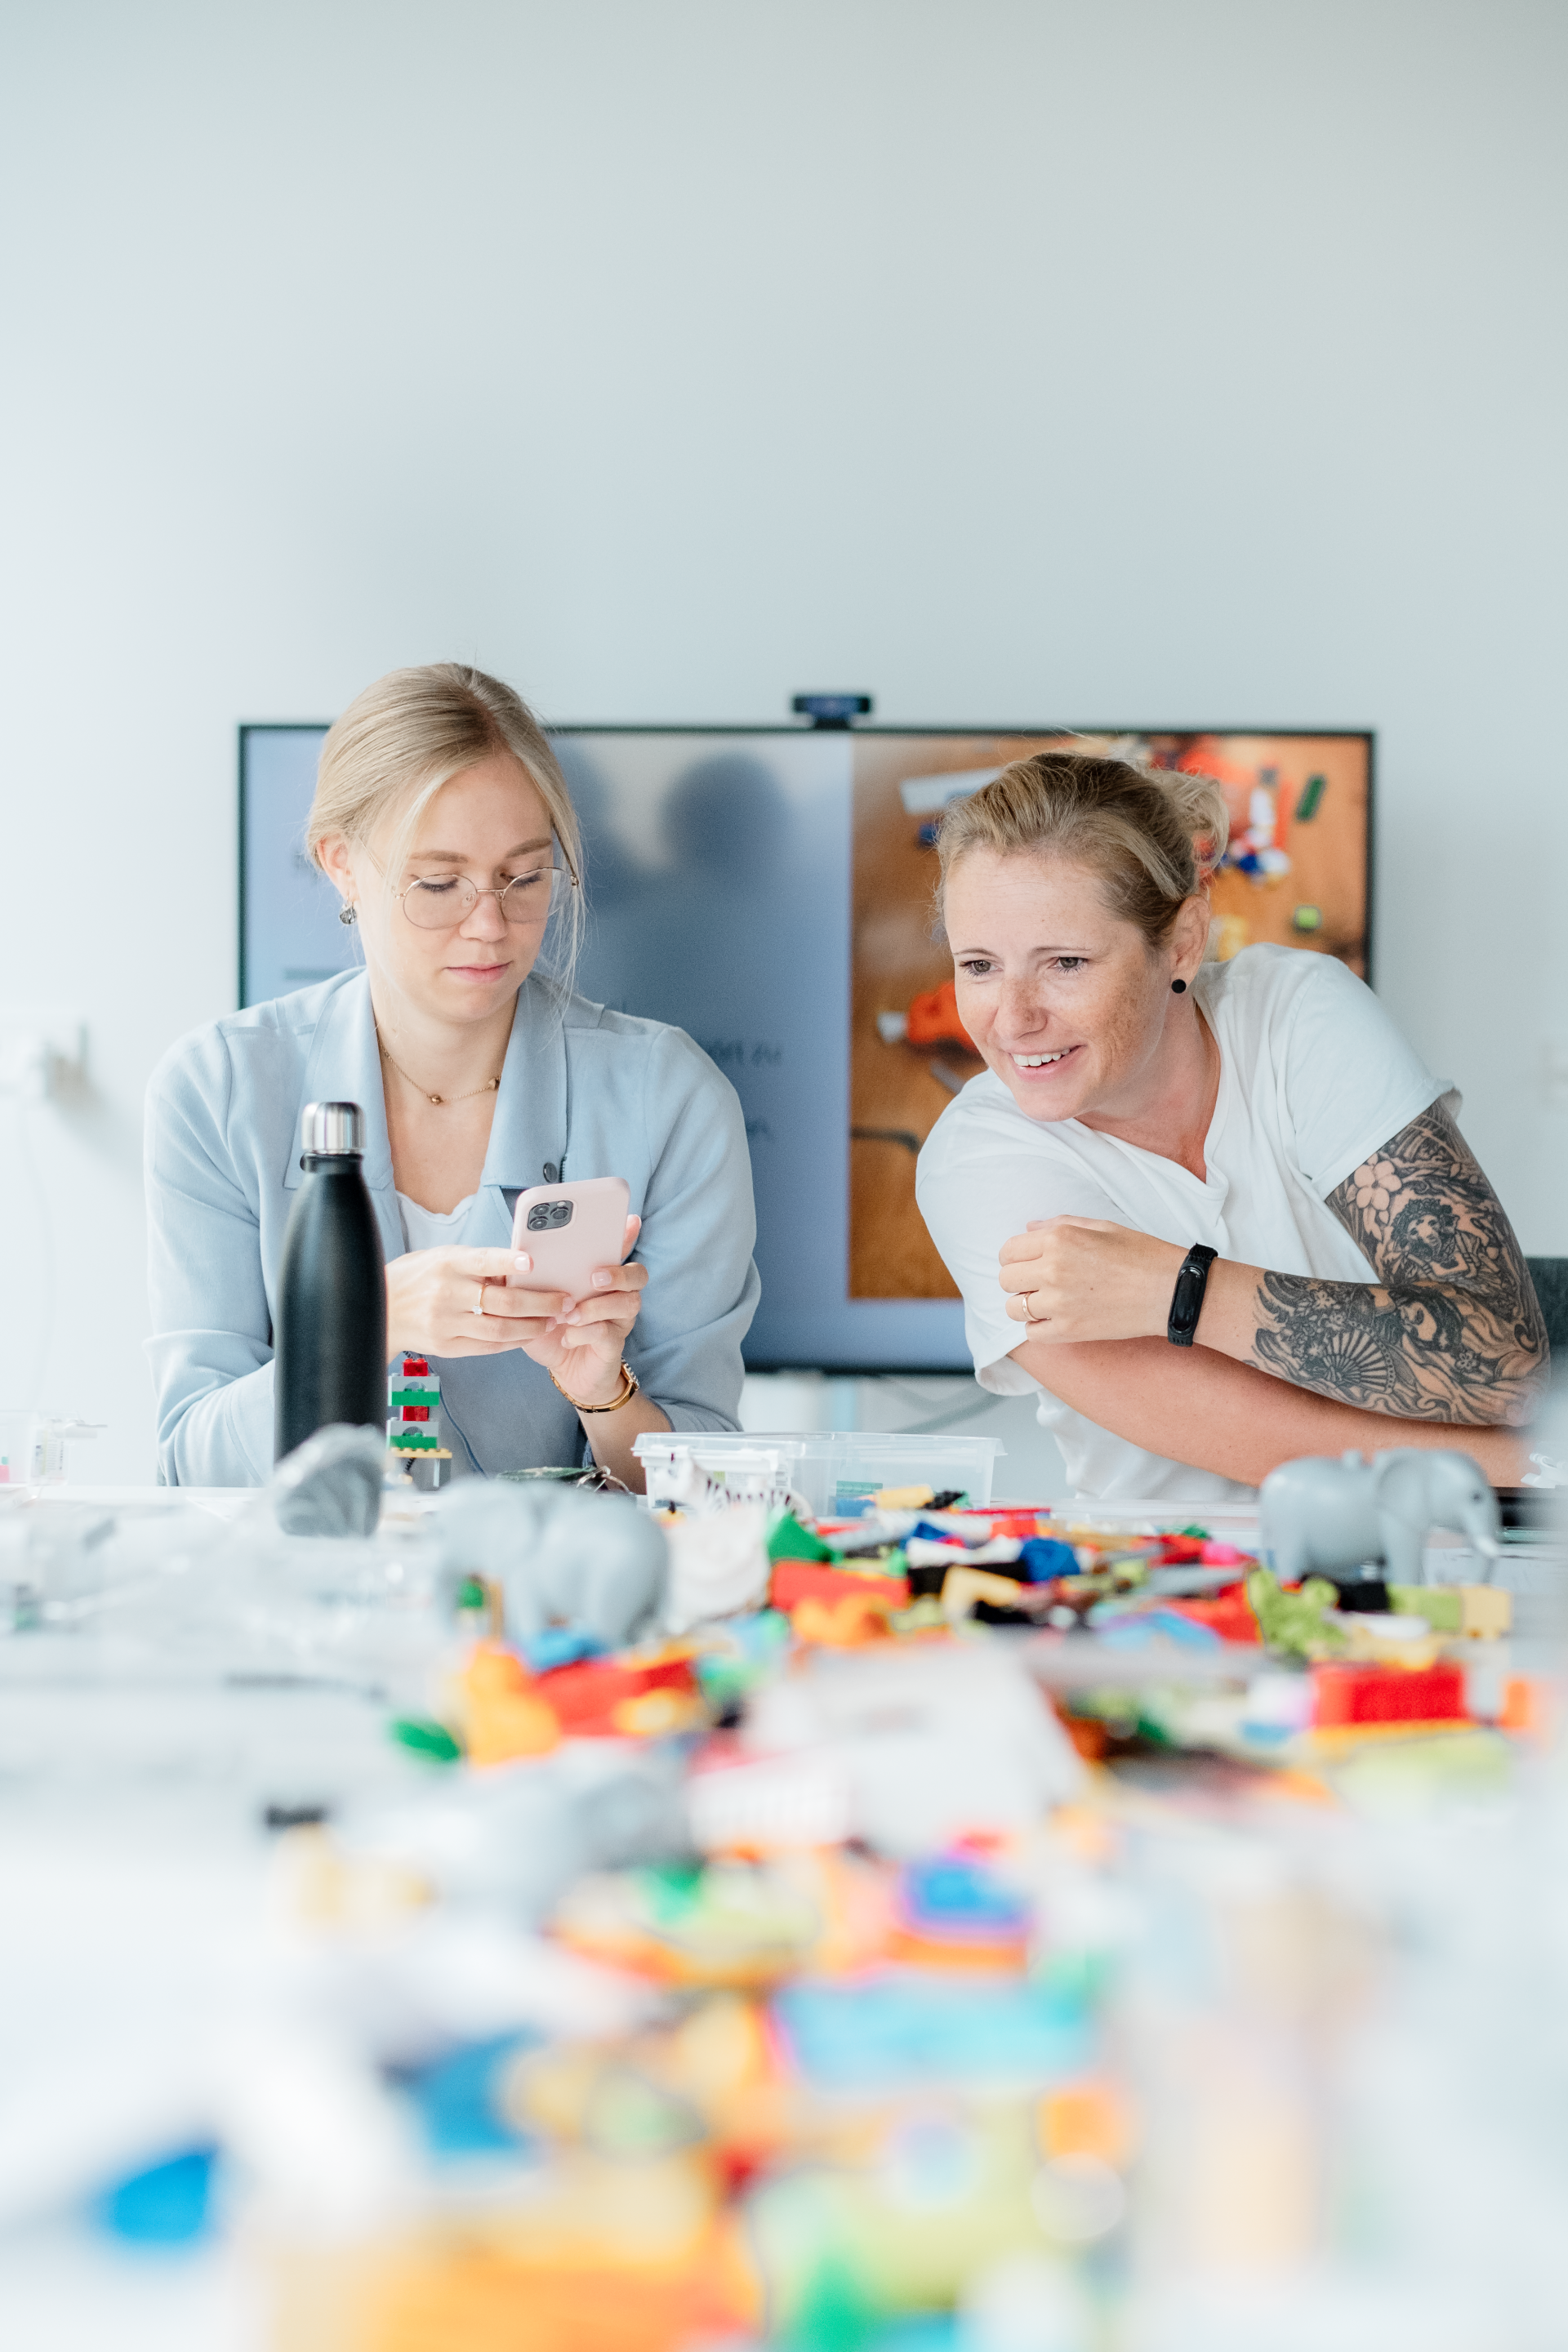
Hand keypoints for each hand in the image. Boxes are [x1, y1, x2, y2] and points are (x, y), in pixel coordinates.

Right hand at [387, 1246, 571, 1360]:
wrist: (378, 1308)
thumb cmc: (418, 1276)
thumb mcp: (443, 1258)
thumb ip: (479, 1264)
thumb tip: (522, 1268)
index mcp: (447, 1263)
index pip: (481, 1261)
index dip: (507, 1261)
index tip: (531, 1260)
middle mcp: (447, 1293)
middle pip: (501, 1301)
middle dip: (539, 1302)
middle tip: (564, 1301)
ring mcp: (446, 1323)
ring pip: (499, 1329)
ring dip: (532, 1326)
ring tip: (553, 1320)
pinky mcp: (446, 1346)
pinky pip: (488, 1346)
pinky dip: (513, 1340)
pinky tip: (529, 1334)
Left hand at [515, 1214, 647, 1409]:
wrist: (563, 1369)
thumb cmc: (553, 1327)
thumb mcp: (540, 1299)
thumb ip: (537, 1277)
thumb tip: (518, 1252)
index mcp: (602, 1277)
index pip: (620, 1250)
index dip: (627, 1235)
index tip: (629, 1221)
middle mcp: (618, 1295)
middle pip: (638, 1274)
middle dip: (618, 1272)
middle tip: (594, 1277)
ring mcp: (619, 1320)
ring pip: (628, 1303)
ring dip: (597, 1306)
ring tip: (572, 1314)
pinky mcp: (614, 1344)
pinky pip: (608, 1333)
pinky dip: (585, 1333)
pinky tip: (567, 1336)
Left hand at [999, 1217, 1185, 1342]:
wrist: (1171, 1290)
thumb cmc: (1141, 1254)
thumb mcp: (1101, 1227)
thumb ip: (1059, 1225)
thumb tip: (1028, 1228)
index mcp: (1059, 1239)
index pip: (1008, 1251)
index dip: (1015, 1257)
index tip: (1026, 1262)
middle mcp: (1053, 1270)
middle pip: (1006, 1279)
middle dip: (1017, 1280)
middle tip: (1037, 1282)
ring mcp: (1059, 1303)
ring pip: (1013, 1308)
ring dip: (1025, 1305)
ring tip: (1045, 1302)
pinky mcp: (1069, 1330)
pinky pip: (1032, 1334)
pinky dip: (1038, 1328)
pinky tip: (1054, 1320)